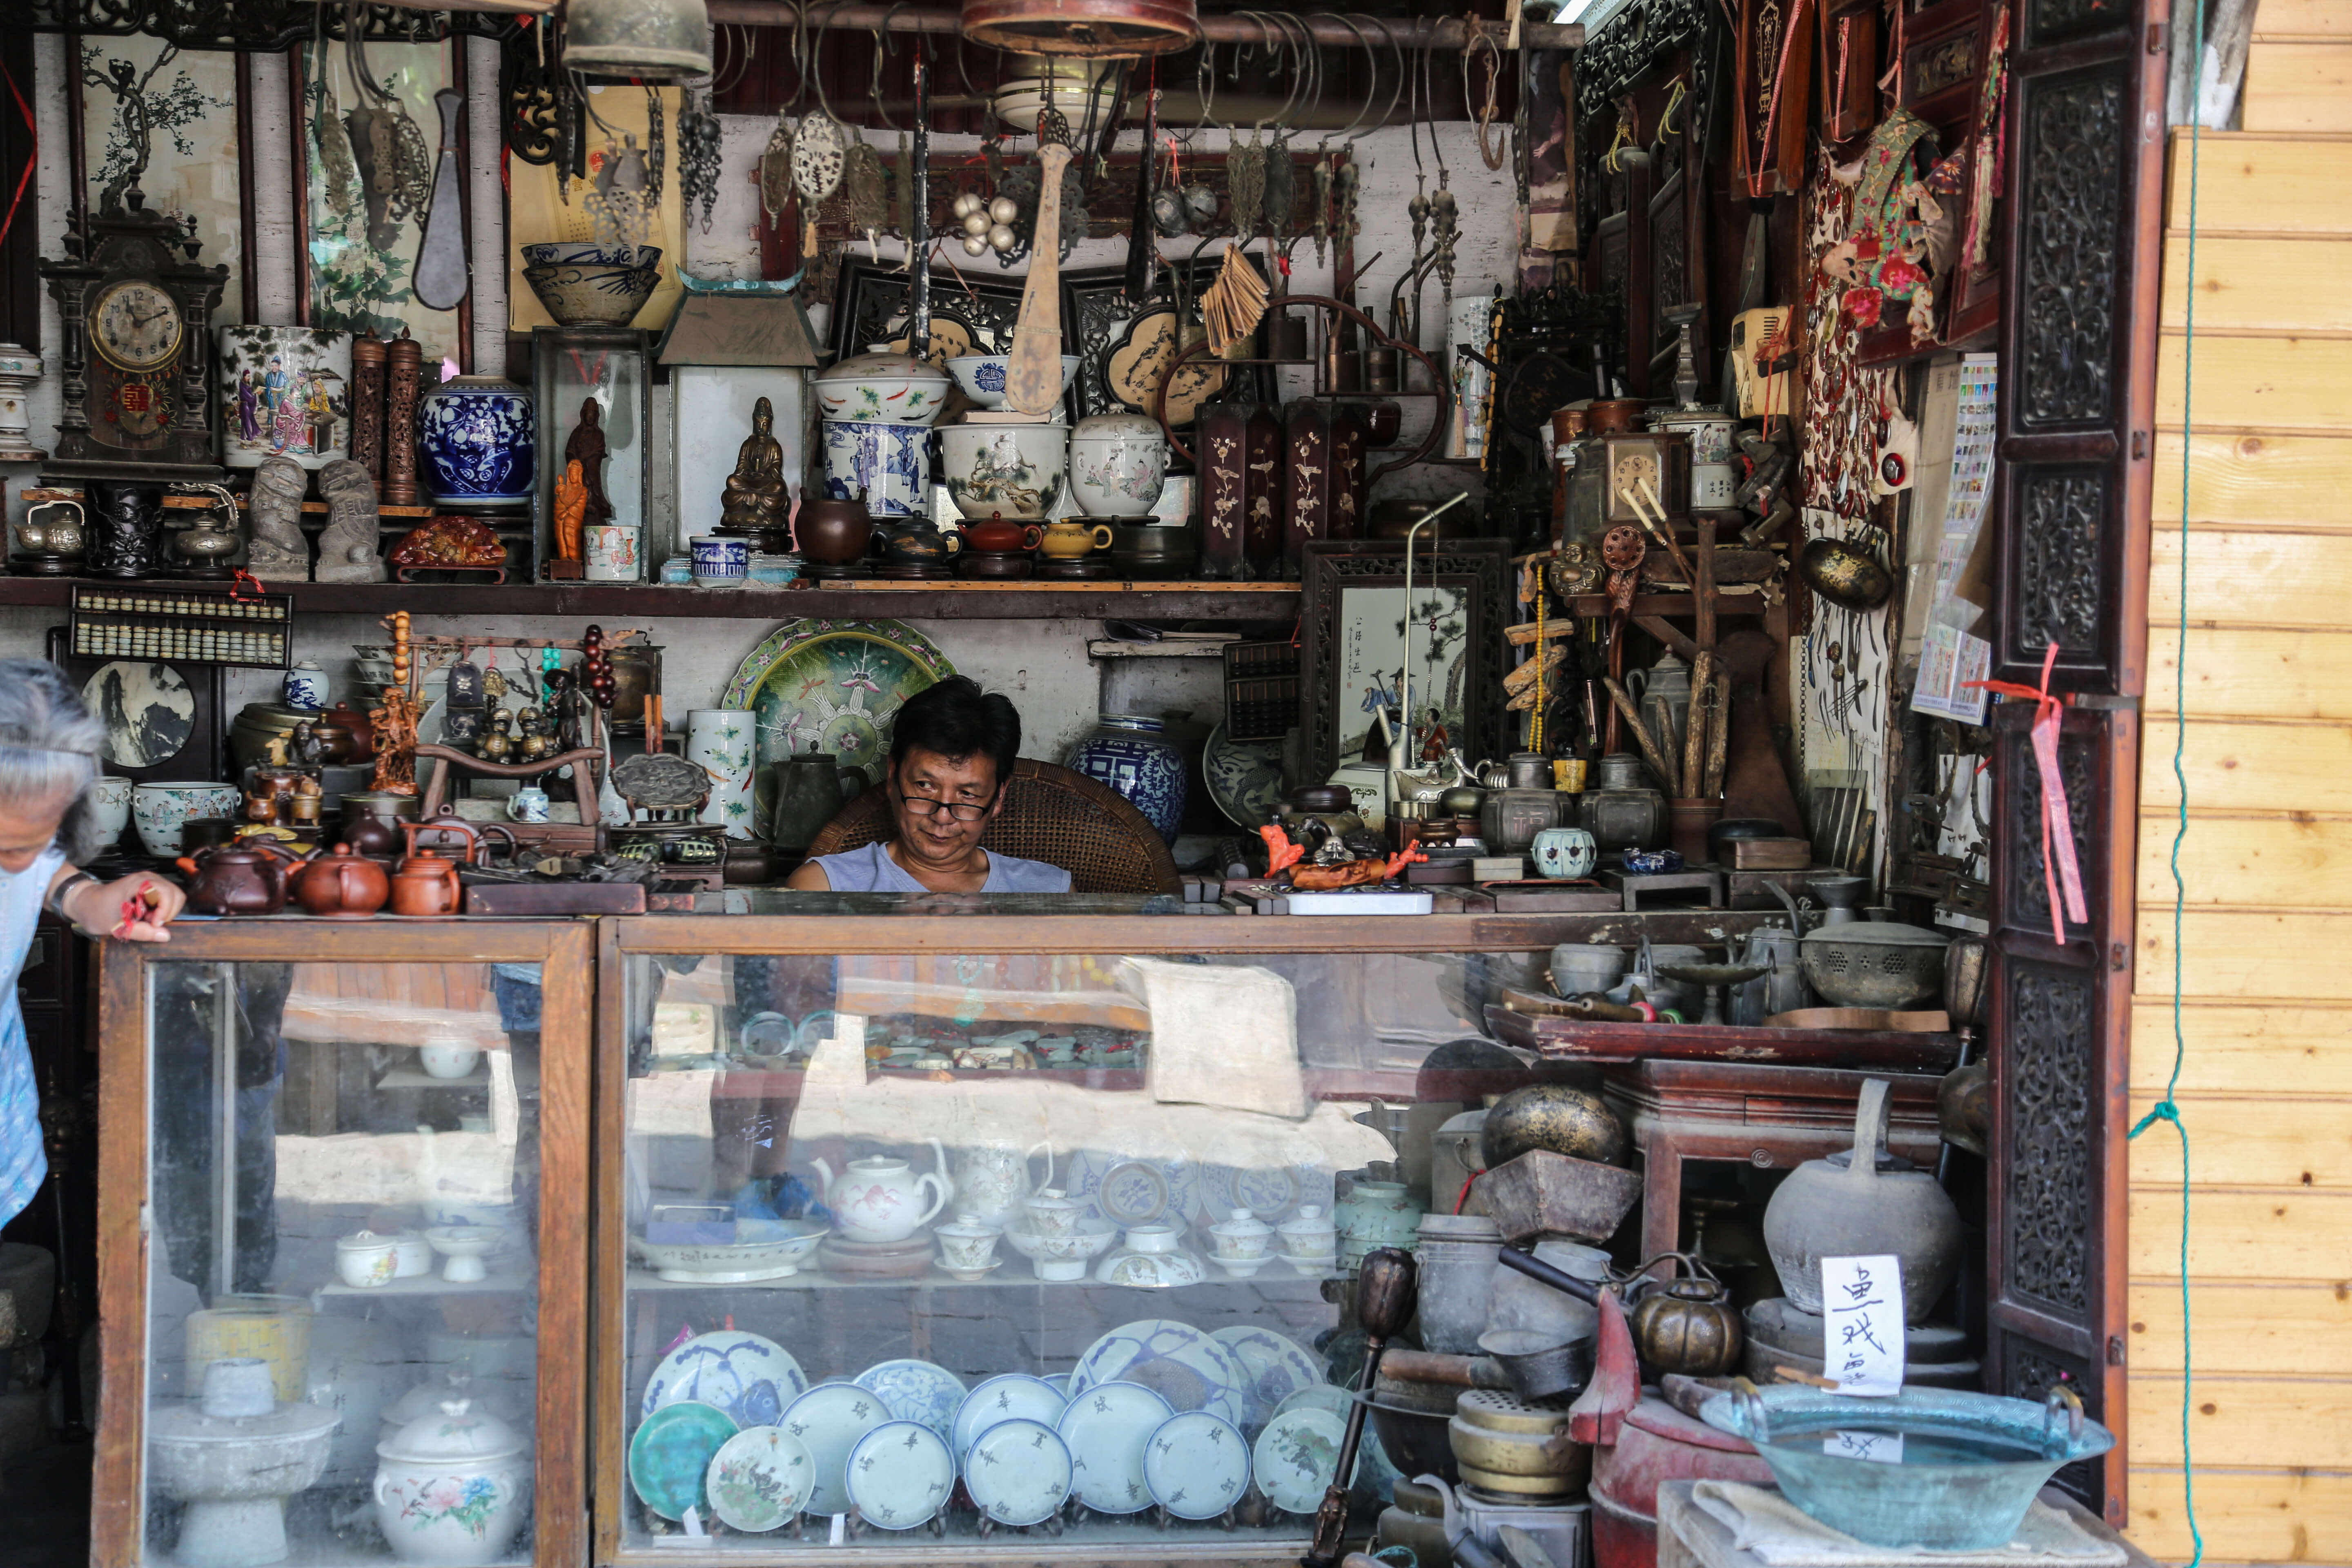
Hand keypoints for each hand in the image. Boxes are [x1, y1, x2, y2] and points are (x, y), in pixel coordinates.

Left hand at [66, 874, 185, 941]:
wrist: (83, 901)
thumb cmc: (95, 911)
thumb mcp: (115, 927)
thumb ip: (141, 932)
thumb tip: (165, 936)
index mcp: (138, 883)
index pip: (167, 893)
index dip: (165, 911)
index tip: (153, 924)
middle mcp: (148, 878)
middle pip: (175, 893)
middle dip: (168, 912)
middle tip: (151, 923)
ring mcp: (150, 881)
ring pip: (174, 895)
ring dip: (166, 911)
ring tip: (148, 920)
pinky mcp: (150, 887)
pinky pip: (167, 897)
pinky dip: (162, 909)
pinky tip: (148, 915)